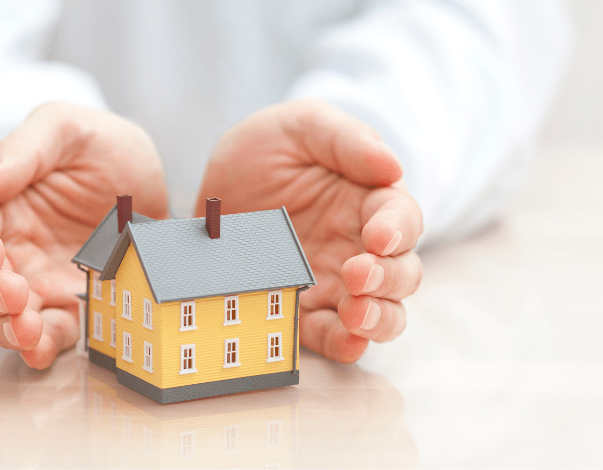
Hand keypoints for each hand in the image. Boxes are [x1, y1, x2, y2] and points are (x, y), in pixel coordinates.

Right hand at [0, 103, 168, 368]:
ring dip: (4, 327)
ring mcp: (35, 279)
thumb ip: (24, 151)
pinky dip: (39, 347)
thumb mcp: (67, 129)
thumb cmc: (102, 145)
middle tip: (14, 293)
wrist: (153, 178)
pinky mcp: (68, 304)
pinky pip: (46, 332)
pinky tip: (42, 350)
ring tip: (27, 329)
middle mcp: (9, 245)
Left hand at [196, 99, 422, 362]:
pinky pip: (331, 334)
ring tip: (358, 315)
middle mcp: (360, 246)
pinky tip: (348, 343)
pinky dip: (345, 344)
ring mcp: (335, 281)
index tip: (379, 236)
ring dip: (378, 319)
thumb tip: (392, 167)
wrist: (217, 182)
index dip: (397, 229)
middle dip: (388, 279)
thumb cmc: (270, 146)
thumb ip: (346, 140)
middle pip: (401, 272)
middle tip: (358, 274)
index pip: (400, 218)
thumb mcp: (303, 126)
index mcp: (369, 200)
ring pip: (380, 311)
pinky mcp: (304, 308)